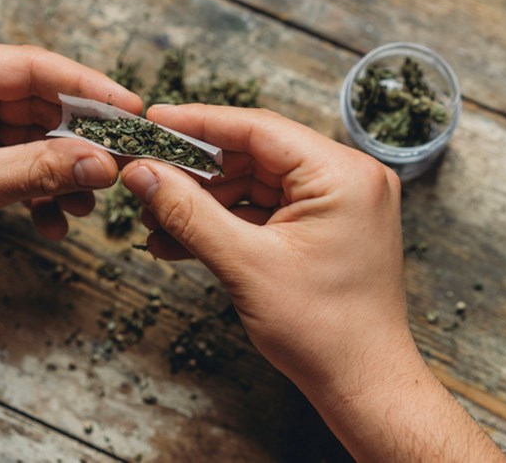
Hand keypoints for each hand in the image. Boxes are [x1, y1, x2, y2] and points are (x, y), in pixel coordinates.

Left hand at [0, 45, 141, 281]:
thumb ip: (39, 170)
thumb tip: (101, 163)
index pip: (33, 67)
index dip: (88, 87)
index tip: (130, 109)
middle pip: (42, 101)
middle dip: (81, 139)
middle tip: (117, 165)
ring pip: (38, 134)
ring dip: (65, 170)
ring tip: (84, 203)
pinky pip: (23, 158)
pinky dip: (43, 187)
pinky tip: (54, 218)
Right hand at [121, 104, 505, 460]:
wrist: (362, 384)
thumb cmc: (325, 332)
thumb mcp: (246, 265)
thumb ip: (189, 213)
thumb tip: (143, 174)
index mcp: (342, 174)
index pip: (259, 129)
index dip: (199, 123)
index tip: (153, 121)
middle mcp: (345, 179)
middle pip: (255, 155)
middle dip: (197, 172)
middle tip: (147, 180)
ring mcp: (336, 204)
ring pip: (255, 185)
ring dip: (205, 203)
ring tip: (156, 220)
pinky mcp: (323, 228)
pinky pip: (265, 212)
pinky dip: (226, 223)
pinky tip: (180, 239)